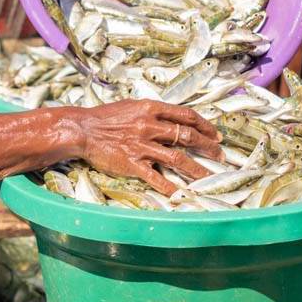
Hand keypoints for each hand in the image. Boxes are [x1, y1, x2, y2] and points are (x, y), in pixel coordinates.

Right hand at [73, 99, 222, 195]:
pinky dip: (170, 186)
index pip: (186, 115)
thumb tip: (171, 119)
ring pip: (178, 158)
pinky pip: (156, 177)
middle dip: (207, 146)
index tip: (215, 134)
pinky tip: (181, 194)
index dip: (204, 125)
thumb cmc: (105, 117)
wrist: (82, 129)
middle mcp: (149, 126)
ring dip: (196, 168)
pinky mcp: (132, 163)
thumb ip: (152, 113)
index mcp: (150, 109)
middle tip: (220, 155)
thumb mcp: (132, 107)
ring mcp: (141, 145)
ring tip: (209, 176)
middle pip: (187, 135)